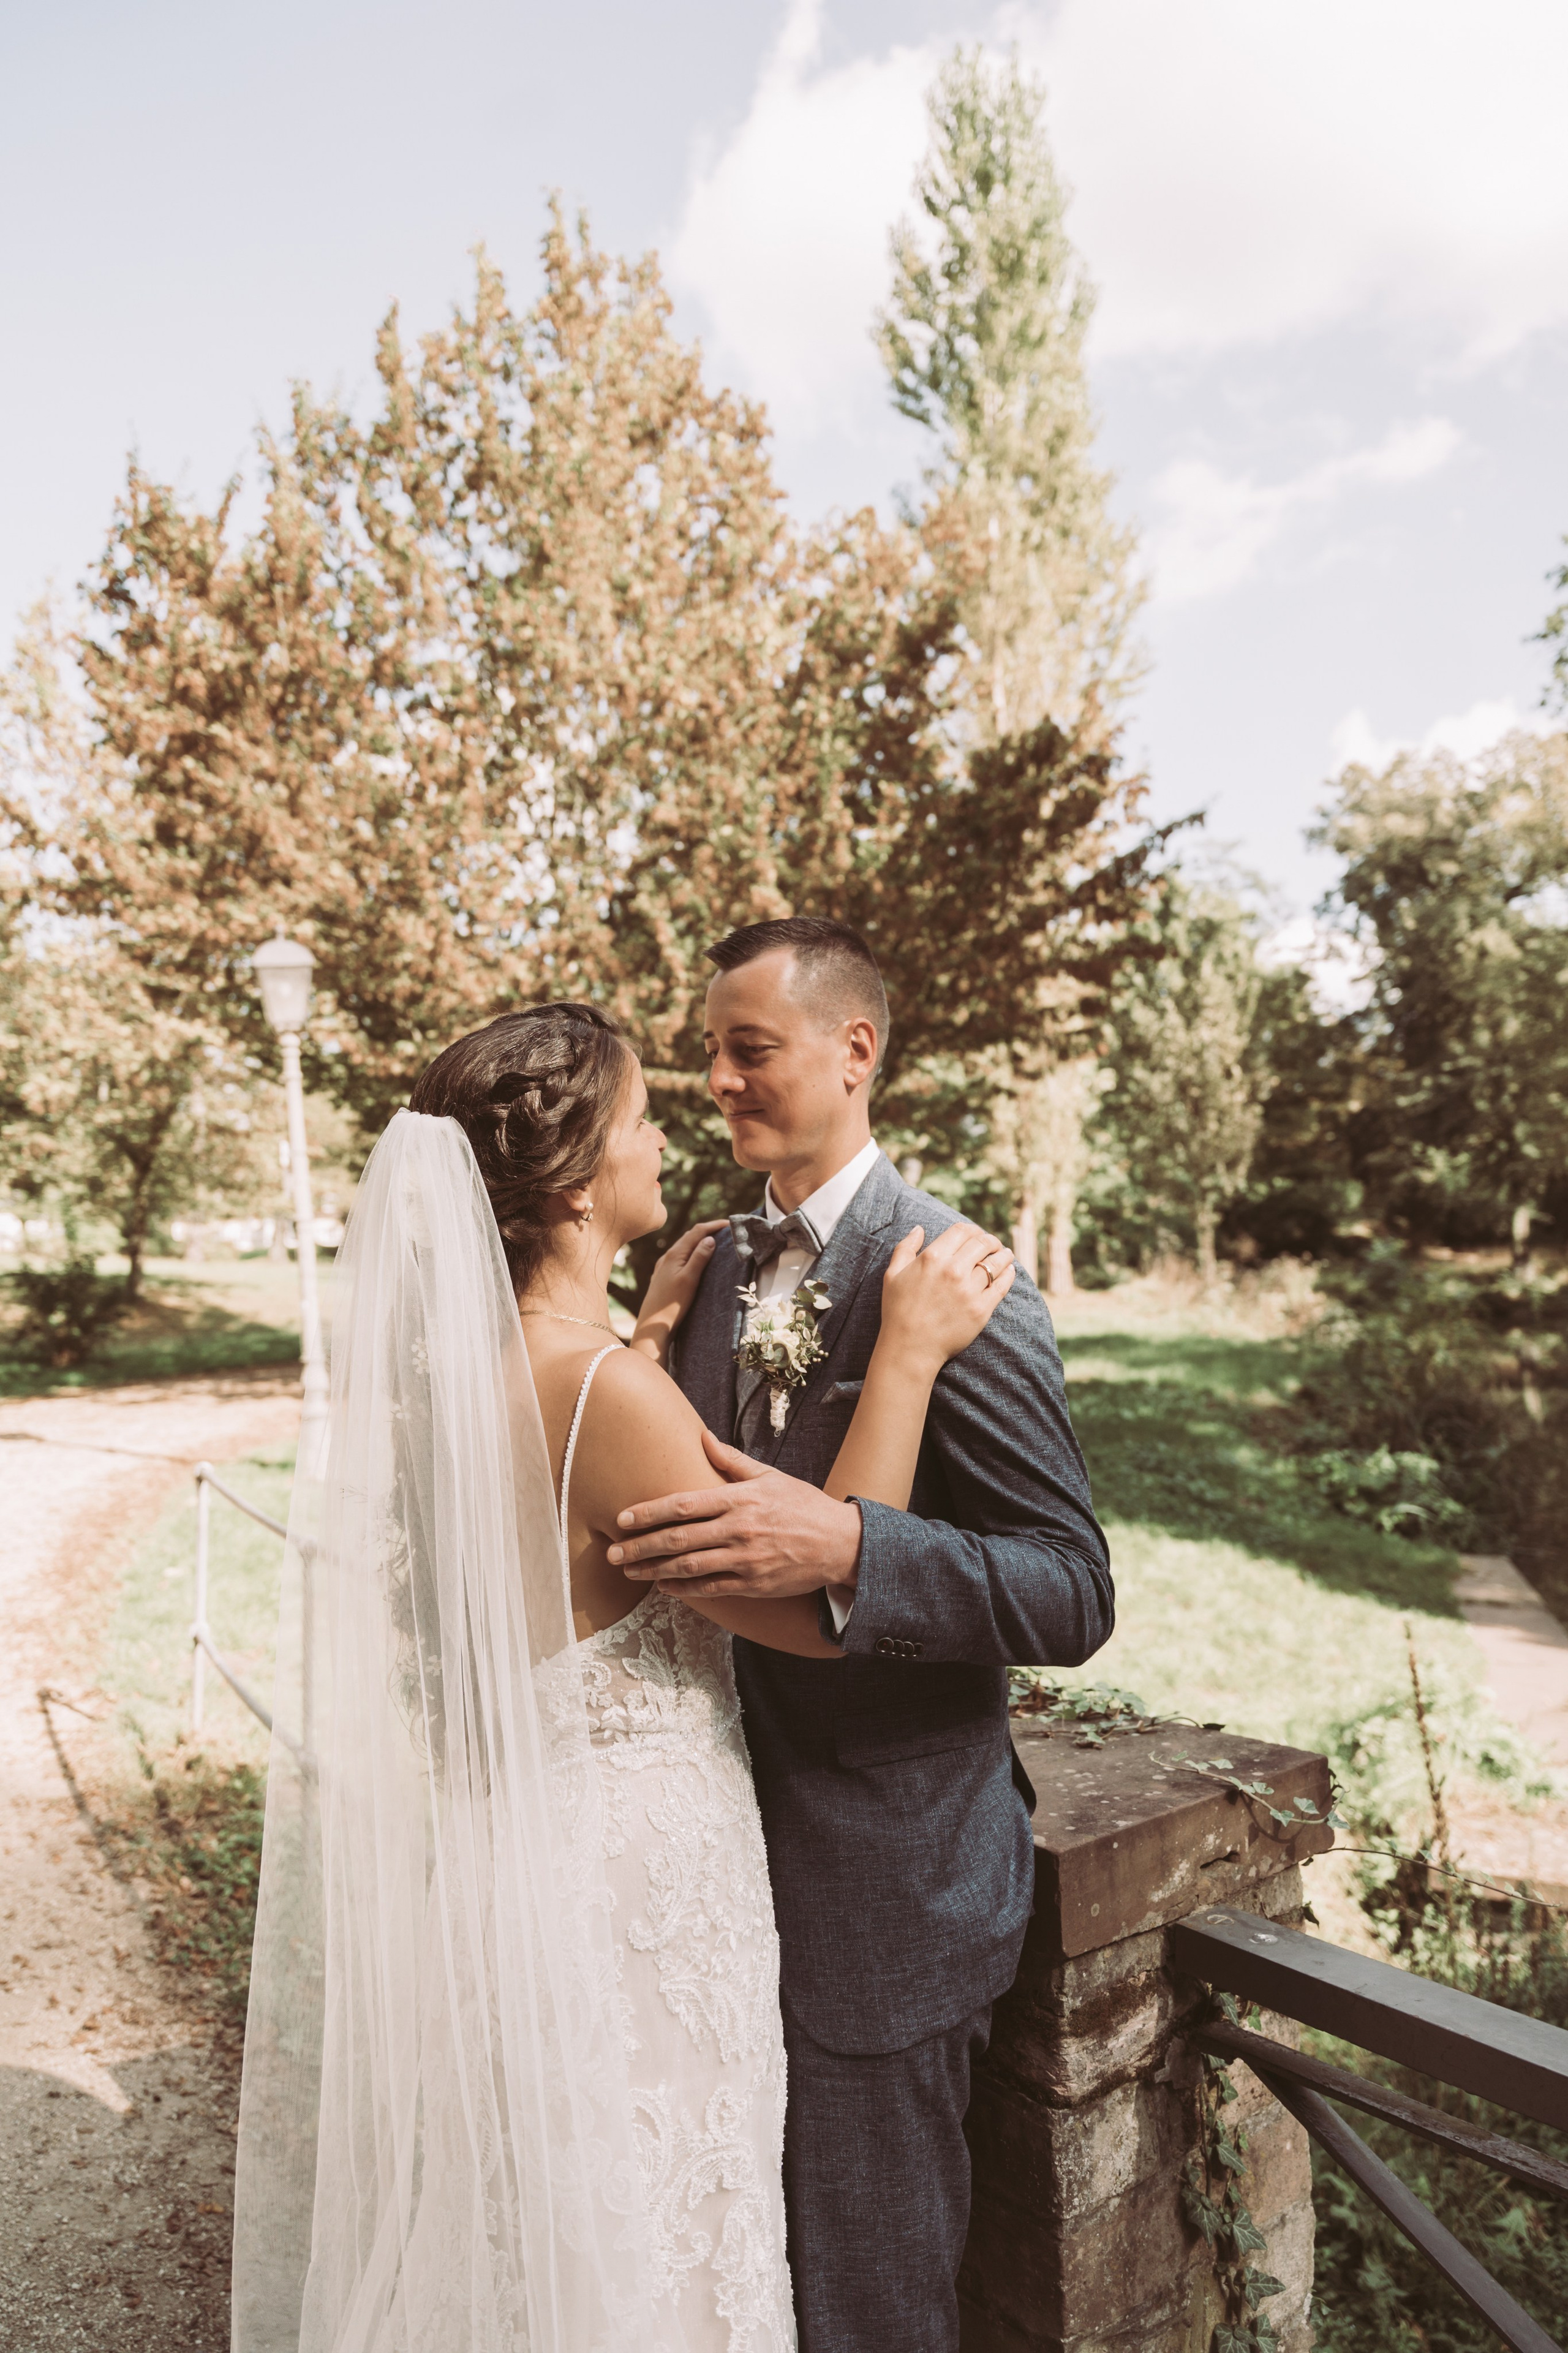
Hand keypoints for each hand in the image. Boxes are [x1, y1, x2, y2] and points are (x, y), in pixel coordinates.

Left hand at [608, 1429, 862, 1597]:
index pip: (684, 1504)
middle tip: (613, 1552)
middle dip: (641, 1546)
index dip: (649, 1512)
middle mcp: (739, 1529)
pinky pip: (710, 1589)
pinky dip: (684, 1589)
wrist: (840, 1543)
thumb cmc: (803, 1505)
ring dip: (655, 1570)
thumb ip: (732, 1461)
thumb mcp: (770, 1476)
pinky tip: (664, 1586)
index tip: (624, 1518)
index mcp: (740, 1499)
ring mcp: (745, 1559)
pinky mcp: (753, 1584)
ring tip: (630, 1571)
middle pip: (679, 1539)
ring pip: (689, 1567)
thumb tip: (703, 1438)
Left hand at [630, 1221, 726, 1363]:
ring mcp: (664, 1266)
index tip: (730, 1224)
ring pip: (684, 1246)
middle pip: (690, 1236)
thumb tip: (710, 1238)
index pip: (697, 1231)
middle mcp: (667, 1257)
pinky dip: (692, 1252)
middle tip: (726, 1230)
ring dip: (699, 1241)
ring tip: (715, 1241)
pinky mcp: (663, 1276)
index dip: (714, 1225)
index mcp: (675, 1254)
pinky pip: (680, 1257)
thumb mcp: (690, 1279)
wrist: (653, 1325)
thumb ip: (699, 1257)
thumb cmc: (672, 1304)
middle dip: (708, 1230)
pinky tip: (695, 1259)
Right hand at [877, 1221, 1015, 1373]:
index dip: (973, 1229)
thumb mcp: (893, 1275)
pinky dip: (1009, 1274)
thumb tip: (919, 1229)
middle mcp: (953, 1270)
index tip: (977, 1234)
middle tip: (993, 1244)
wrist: (910, 1348)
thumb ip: (905, 1248)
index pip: (962, 1231)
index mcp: (932, 1257)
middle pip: (982, 1243)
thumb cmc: (898, 1311)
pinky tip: (1010, 1271)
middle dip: (990, 1240)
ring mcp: (969, 1290)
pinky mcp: (981, 1309)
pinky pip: (1002, 1285)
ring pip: (996, 1262)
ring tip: (1005, 1255)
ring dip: (1003, 1255)